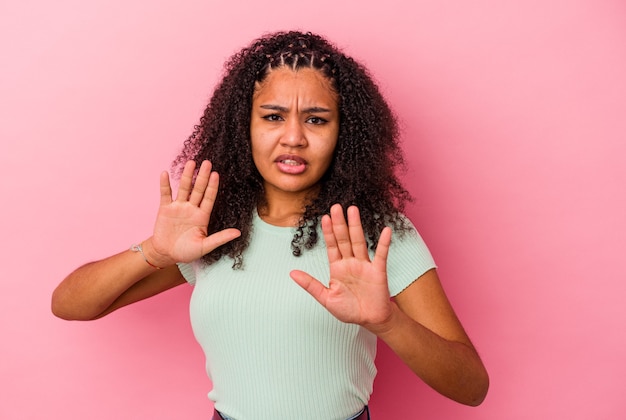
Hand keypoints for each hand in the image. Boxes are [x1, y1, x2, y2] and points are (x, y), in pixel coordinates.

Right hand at [146, 160, 240, 266]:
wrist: (167, 254)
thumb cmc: (187, 251)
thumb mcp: (205, 246)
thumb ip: (220, 238)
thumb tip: (238, 233)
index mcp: (202, 216)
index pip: (209, 198)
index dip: (212, 187)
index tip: (217, 174)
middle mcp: (191, 209)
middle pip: (198, 189)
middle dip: (203, 176)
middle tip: (207, 162)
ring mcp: (178, 207)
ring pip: (184, 188)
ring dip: (187, 176)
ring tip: (191, 163)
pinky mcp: (165, 209)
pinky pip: (165, 194)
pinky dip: (165, 184)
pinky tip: (165, 173)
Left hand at [290, 204, 393, 329]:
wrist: (370, 320)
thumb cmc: (349, 310)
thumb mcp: (326, 298)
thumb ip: (310, 285)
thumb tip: (292, 273)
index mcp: (337, 268)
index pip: (332, 246)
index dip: (328, 232)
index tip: (324, 217)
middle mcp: (351, 262)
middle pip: (344, 239)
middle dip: (339, 223)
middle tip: (336, 206)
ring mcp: (364, 265)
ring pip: (359, 241)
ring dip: (356, 226)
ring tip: (352, 210)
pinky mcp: (378, 271)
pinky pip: (381, 254)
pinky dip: (383, 243)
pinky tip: (385, 230)